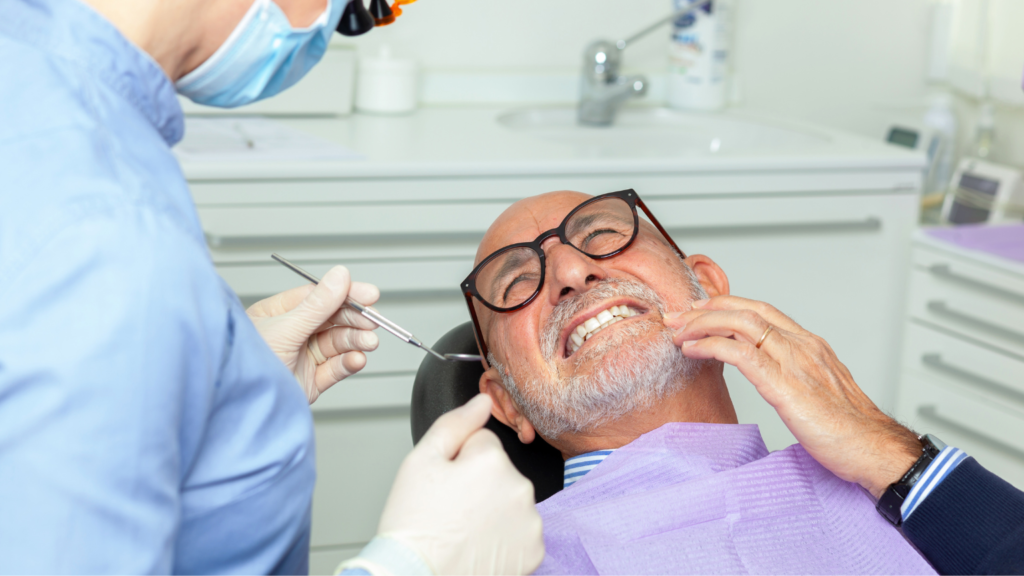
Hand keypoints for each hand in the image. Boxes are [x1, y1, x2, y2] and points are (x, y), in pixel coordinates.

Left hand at [247, 265, 379, 403]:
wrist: (244, 409)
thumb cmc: (248, 367)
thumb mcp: (285, 329)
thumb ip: (318, 304)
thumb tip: (340, 276)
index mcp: (276, 314)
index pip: (317, 297)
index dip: (345, 294)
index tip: (369, 294)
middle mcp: (290, 334)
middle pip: (332, 320)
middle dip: (354, 321)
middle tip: (372, 322)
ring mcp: (302, 357)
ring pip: (337, 343)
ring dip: (355, 341)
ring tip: (368, 343)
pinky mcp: (311, 381)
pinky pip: (336, 367)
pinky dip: (349, 362)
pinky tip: (357, 359)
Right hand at [375, 394, 544, 574]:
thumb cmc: (412, 527)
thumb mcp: (420, 461)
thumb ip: (455, 423)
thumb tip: (482, 400)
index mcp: (493, 461)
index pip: (482, 442)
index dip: (457, 461)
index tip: (443, 485)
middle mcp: (520, 488)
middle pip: (499, 471)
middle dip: (478, 484)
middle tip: (449, 510)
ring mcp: (530, 523)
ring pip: (510, 501)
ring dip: (492, 510)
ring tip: (462, 531)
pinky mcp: (534, 552)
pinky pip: (520, 532)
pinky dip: (505, 539)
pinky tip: (479, 547)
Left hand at [666, 295, 921, 497]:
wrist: (874, 449)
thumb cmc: (850, 429)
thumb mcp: (818, 390)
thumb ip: (794, 374)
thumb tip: (768, 375)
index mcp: (809, 344)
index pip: (760, 310)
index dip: (725, 305)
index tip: (698, 310)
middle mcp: (801, 345)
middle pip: (745, 310)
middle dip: (704, 310)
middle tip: (676, 316)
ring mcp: (794, 362)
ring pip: (739, 324)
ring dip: (701, 324)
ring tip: (677, 332)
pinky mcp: (785, 385)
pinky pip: (740, 354)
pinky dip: (711, 346)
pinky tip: (692, 350)